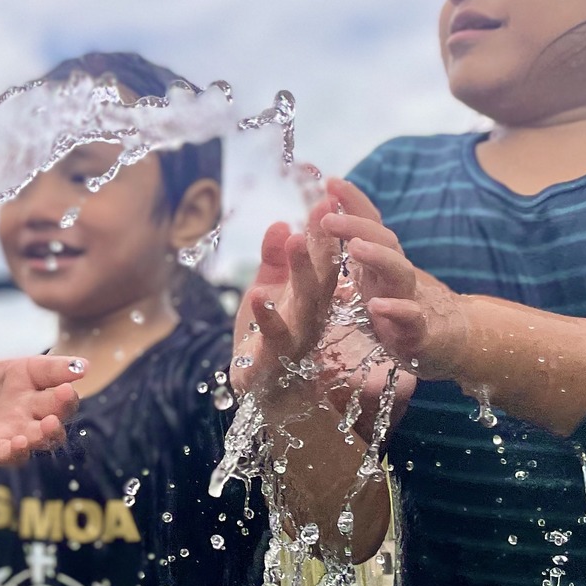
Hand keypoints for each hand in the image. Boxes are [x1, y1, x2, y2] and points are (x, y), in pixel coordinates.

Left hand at [0, 317, 81, 464]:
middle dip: (66, 401)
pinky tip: (17, 445)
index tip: (82, 367)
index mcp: (24, 374)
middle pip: (59, 403)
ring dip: (51, 431)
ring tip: (49, 425)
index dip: (68, 368)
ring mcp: (18, 429)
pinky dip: (20, 451)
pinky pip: (17, 455)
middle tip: (67, 394)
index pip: (52, 369)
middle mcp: (28, 403)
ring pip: (46, 433)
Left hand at [232, 192, 342, 396]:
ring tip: (296, 241)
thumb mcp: (270, 288)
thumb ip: (274, 258)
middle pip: (323, 275)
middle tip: (323, 211)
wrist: (264, 389)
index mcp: (315, 295)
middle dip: (324, 244)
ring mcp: (298, 335)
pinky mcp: (274, 356)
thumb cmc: (271, 334)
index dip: (328, 229)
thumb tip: (281, 223)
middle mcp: (314, 313)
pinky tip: (256, 294)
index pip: (326, 258)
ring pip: (306, 302)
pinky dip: (266, 316)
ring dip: (302, 271)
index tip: (329, 196)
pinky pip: (273, 335)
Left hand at [321, 178, 467, 382]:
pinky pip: (409, 319)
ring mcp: (409, 299)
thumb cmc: (399, 301)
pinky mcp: (417, 331)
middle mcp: (395, 273)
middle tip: (327, 217)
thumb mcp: (372, 272)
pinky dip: (395, 311)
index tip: (330, 181)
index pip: (370, 223)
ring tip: (355, 247)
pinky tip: (377, 306)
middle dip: (356, 225)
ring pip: (398, 273)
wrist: (446, 338)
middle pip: (383, 241)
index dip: (353, 202)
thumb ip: (356, 243)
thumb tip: (329, 207)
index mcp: (381, 259)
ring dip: (378, 257)